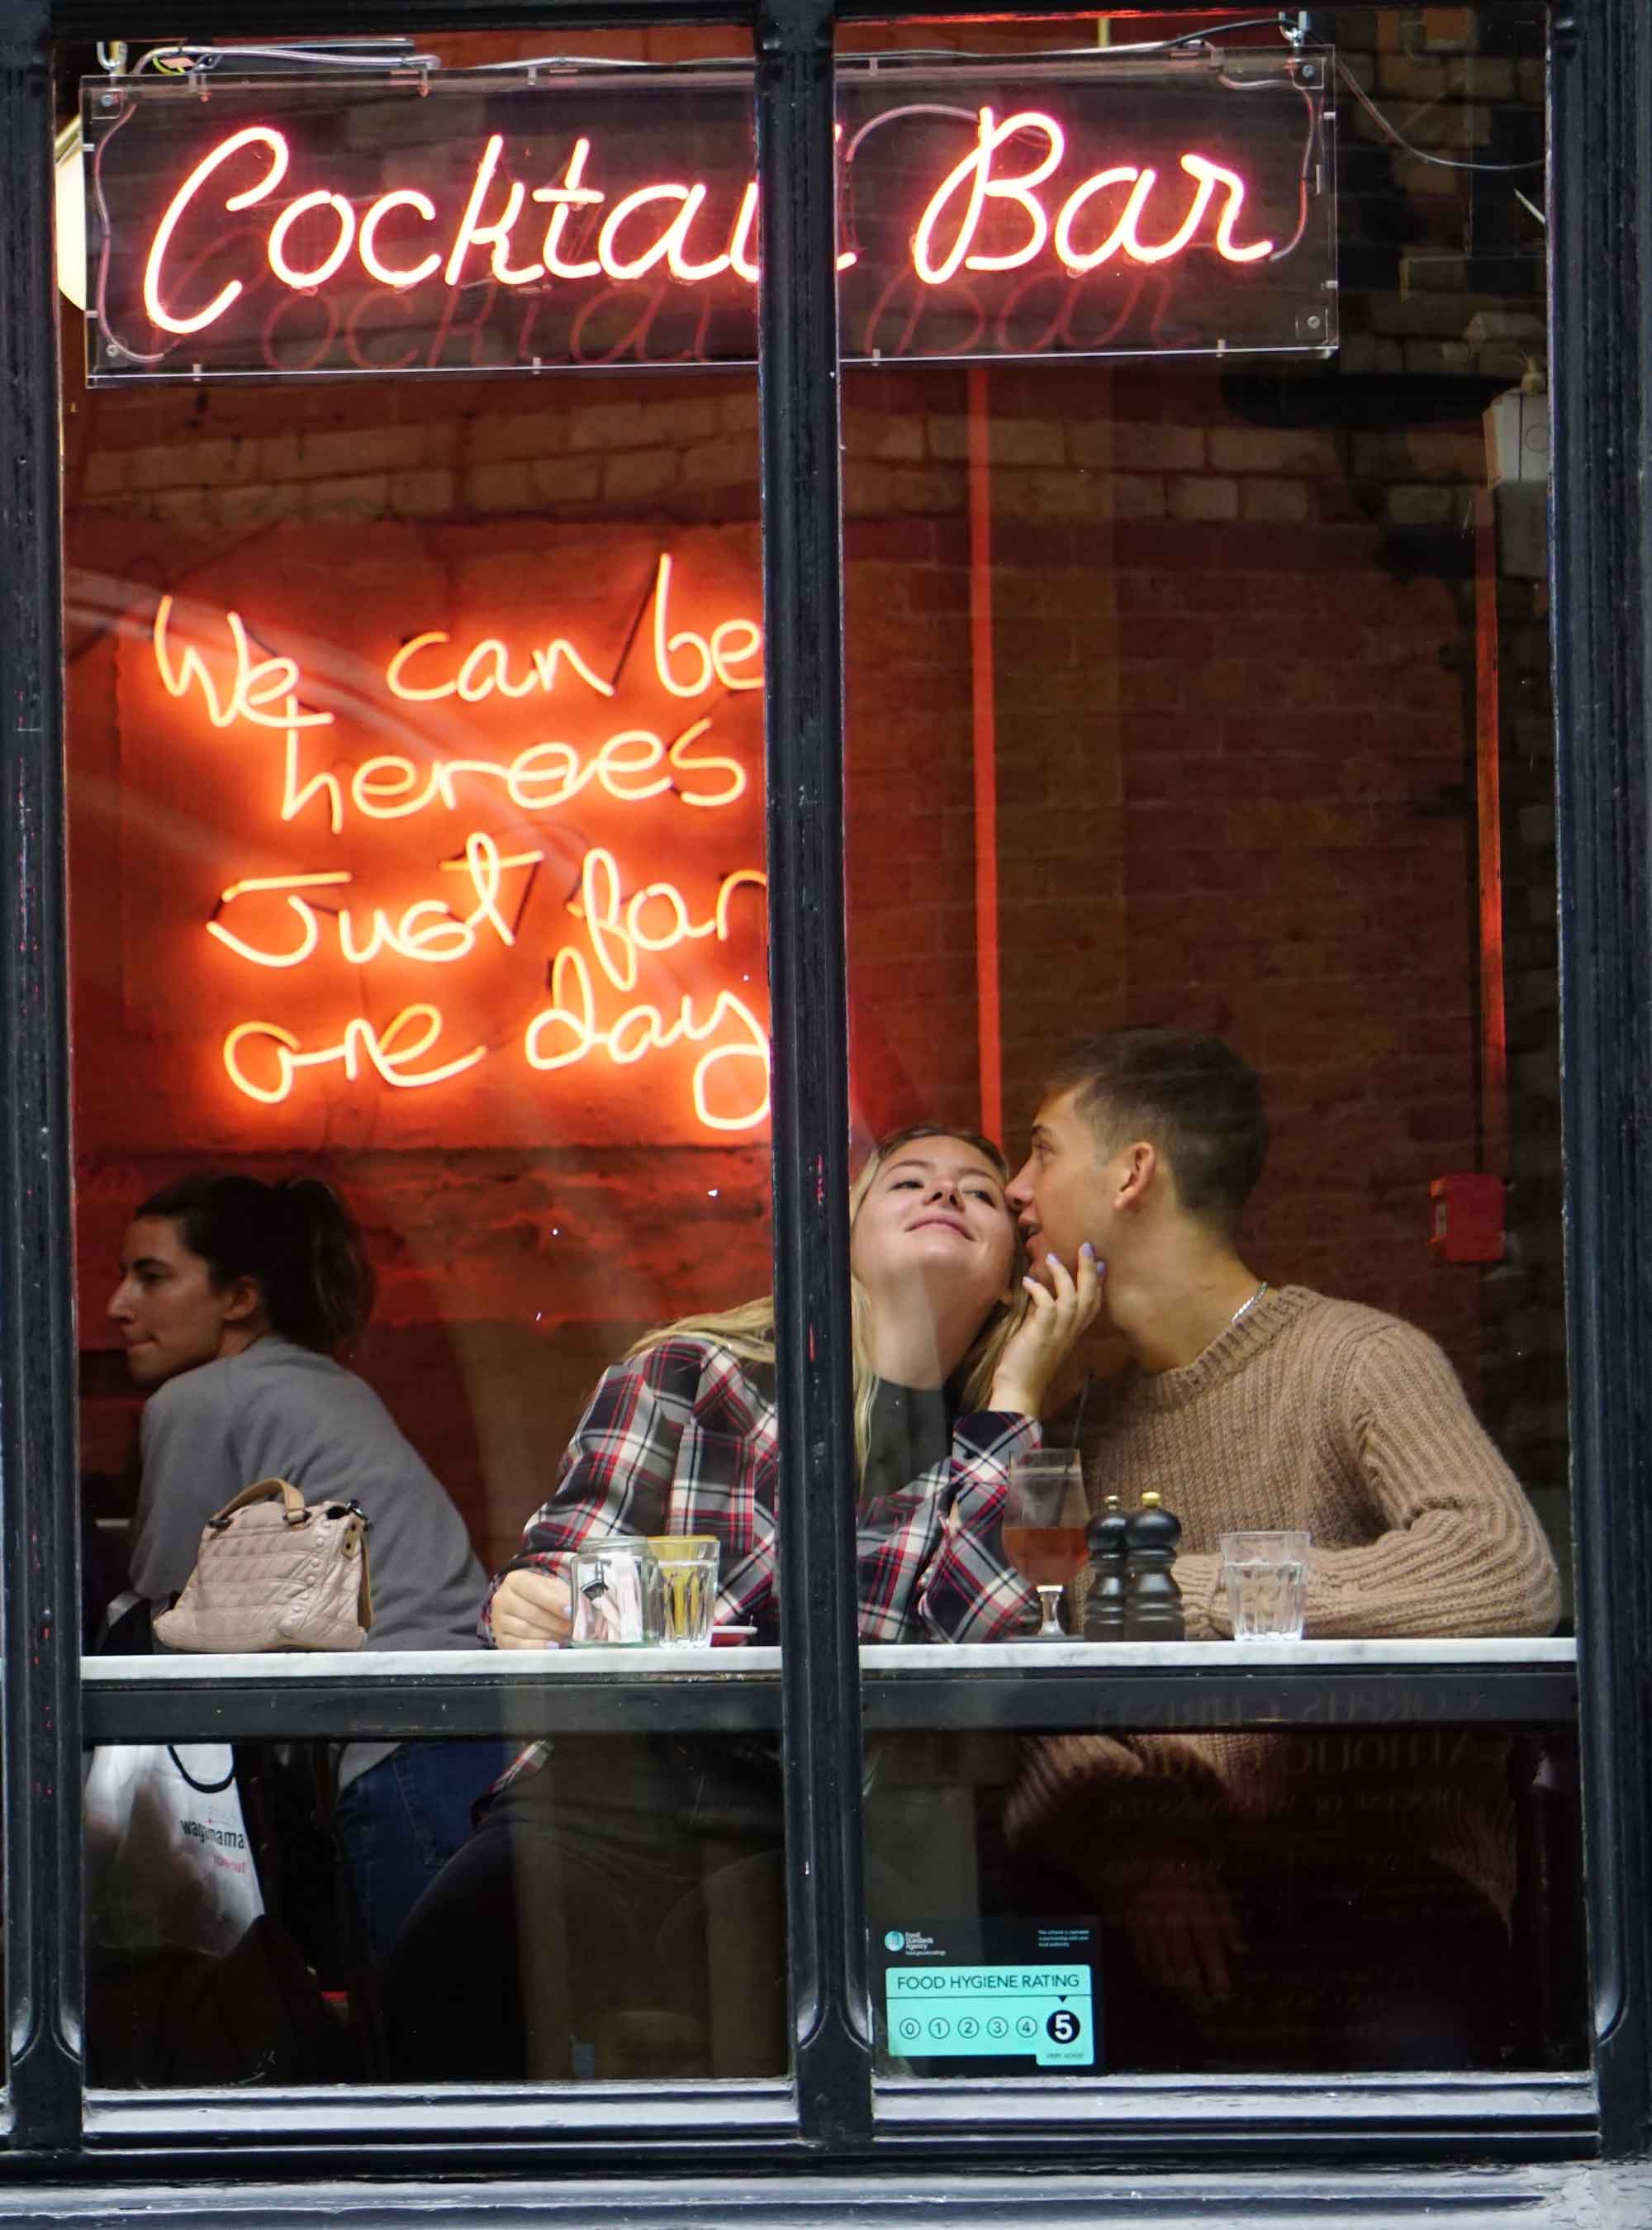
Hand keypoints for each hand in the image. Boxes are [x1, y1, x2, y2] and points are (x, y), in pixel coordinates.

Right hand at [491, 1565, 572, 1648]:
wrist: (522, 1605)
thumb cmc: (541, 1595)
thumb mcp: (552, 1588)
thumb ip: (564, 1595)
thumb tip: (579, 1608)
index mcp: (516, 1580)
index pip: (535, 1590)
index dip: (554, 1602)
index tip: (570, 1611)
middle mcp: (502, 1598)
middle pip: (531, 1612)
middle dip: (555, 1622)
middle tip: (573, 1628)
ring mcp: (498, 1619)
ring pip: (525, 1630)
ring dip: (549, 1635)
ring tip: (566, 1636)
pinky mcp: (499, 1638)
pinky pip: (518, 1646)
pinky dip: (537, 1647)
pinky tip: (552, 1646)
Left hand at [988, 1244, 1103, 1416]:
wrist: (1019, 1391)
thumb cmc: (1026, 1368)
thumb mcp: (1042, 1341)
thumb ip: (1046, 1321)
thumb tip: (1042, 1300)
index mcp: (1072, 1334)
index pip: (1093, 1305)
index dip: (1098, 1283)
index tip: (1101, 1264)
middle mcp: (1070, 1332)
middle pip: (1089, 1295)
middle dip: (1090, 1270)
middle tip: (1087, 1247)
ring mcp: (1058, 1332)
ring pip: (1072, 1296)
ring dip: (1064, 1274)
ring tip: (1052, 1258)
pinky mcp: (1043, 1332)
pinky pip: (1047, 1303)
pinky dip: (1039, 1289)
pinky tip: (1027, 1281)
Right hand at [1123, 1853, 1246, 2010]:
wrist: (1145, 1833)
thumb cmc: (1186, 1855)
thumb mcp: (1213, 1876)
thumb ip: (1226, 1914)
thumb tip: (1241, 1950)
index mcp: (1194, 1899)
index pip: (1208, 1944)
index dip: (1217, 1971)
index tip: (1225, 1993)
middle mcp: (1170, 1911)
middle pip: (1182, 1957)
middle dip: (1195, 1986)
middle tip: (1205, 2006)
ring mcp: (1147, 1915)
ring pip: (1160, 1958)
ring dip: (1174, 1984)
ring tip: (1186, 2000)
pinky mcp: (1130, 1915)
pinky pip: (1139, 1949)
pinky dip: (1149, 1969)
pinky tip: (1159, 1982)